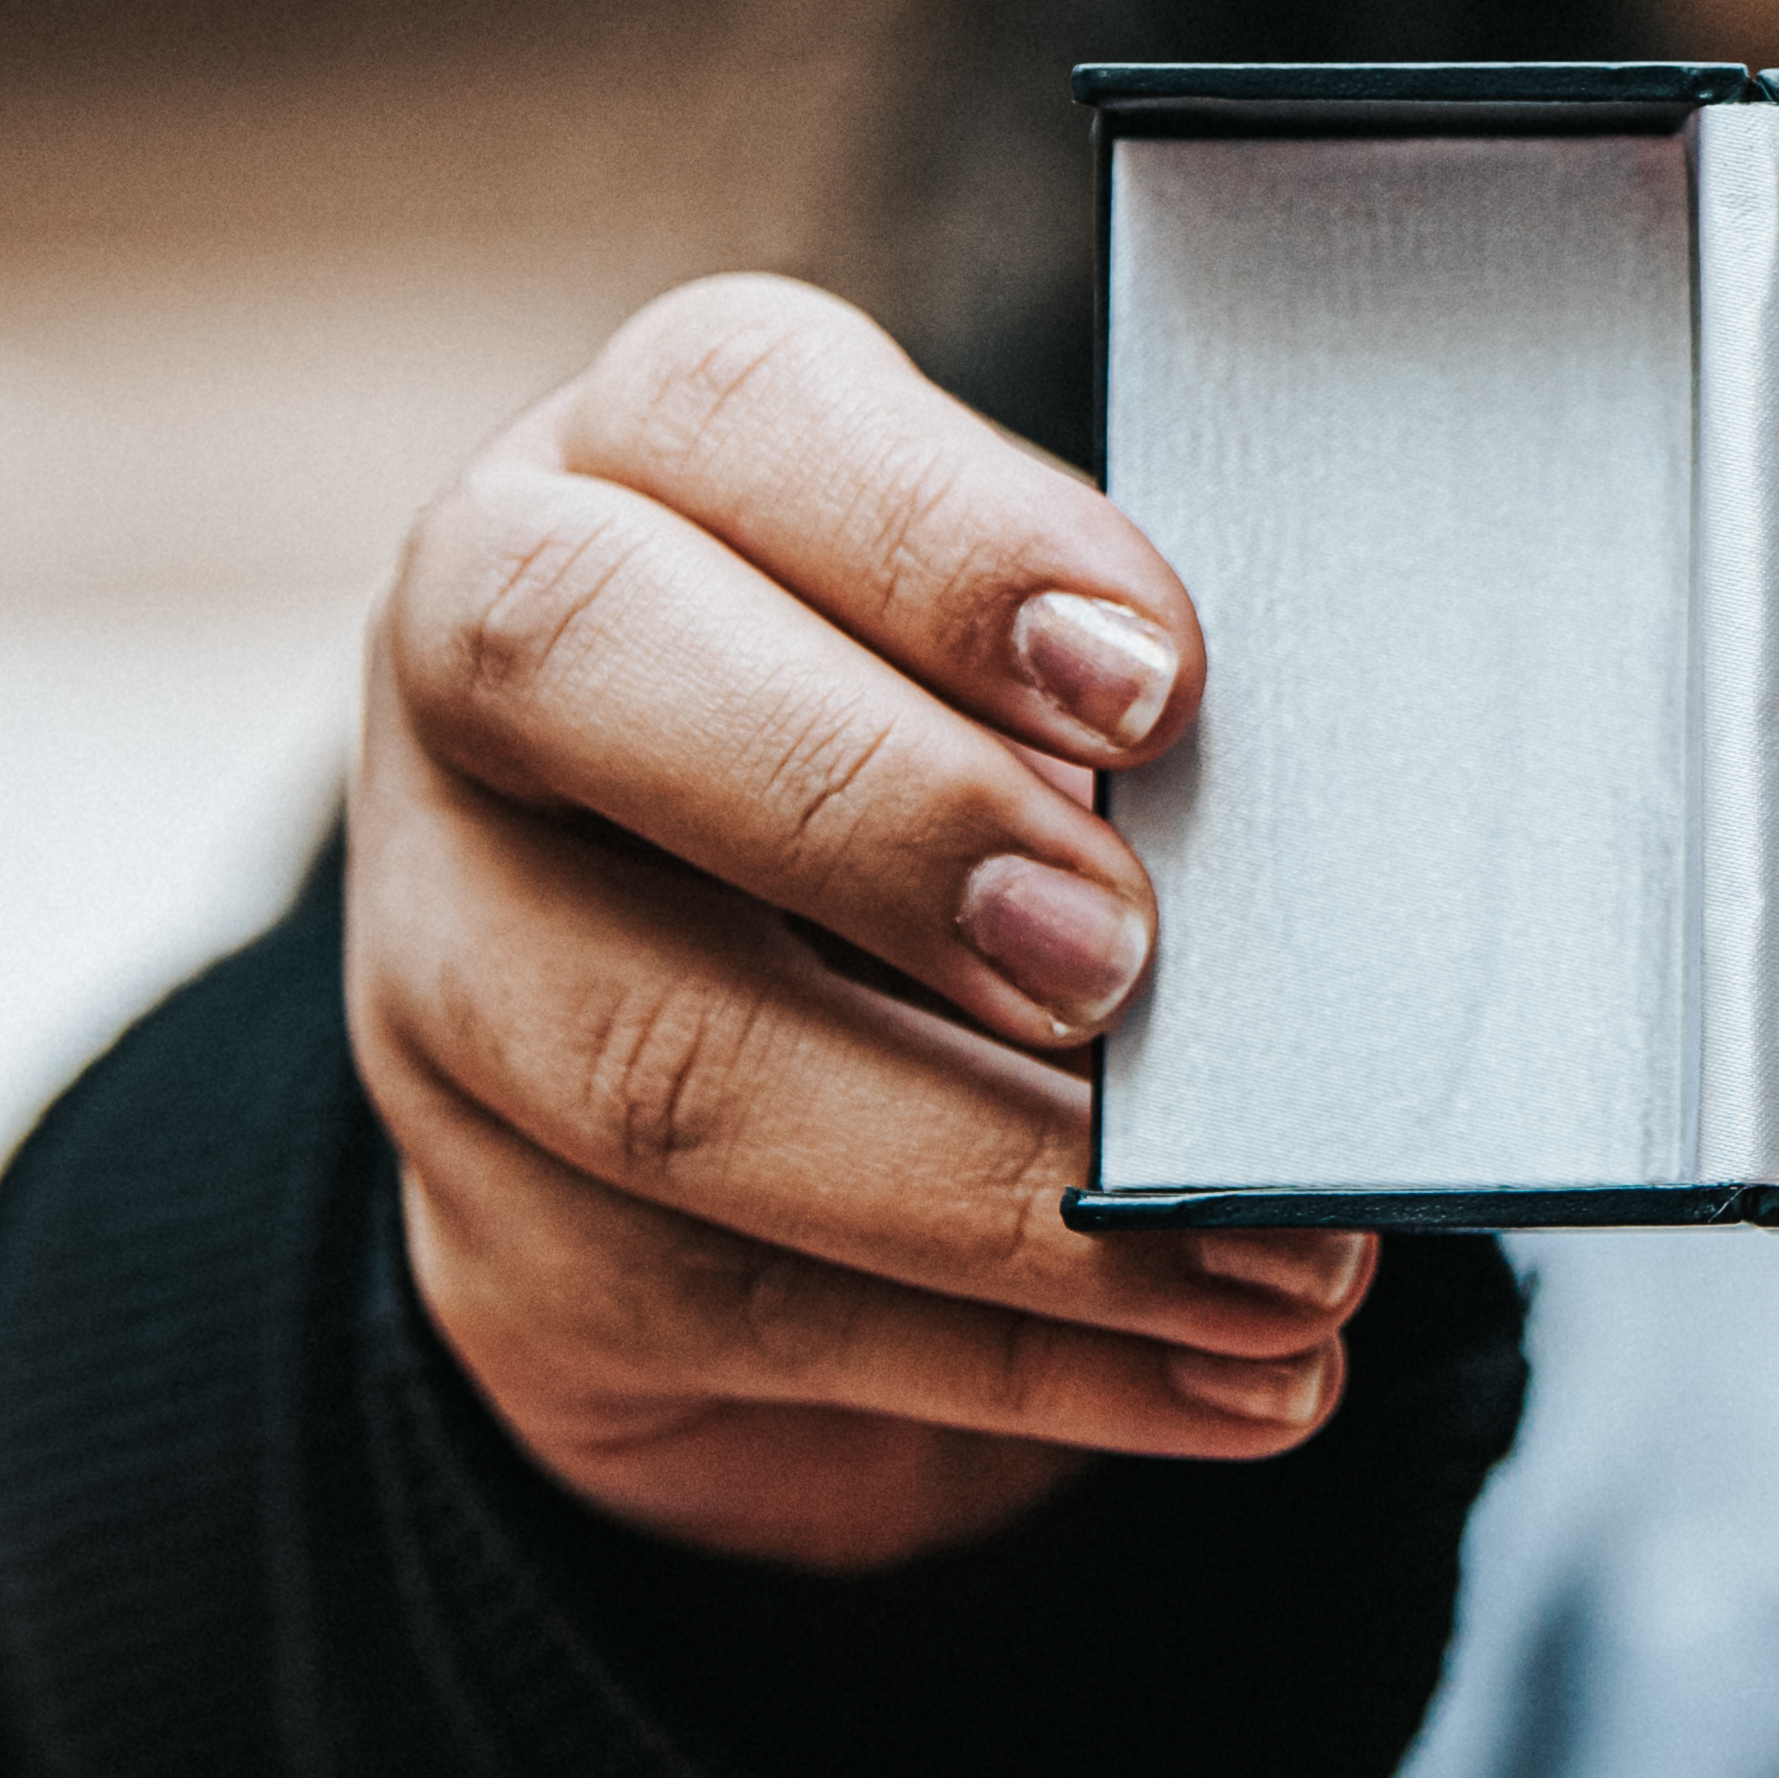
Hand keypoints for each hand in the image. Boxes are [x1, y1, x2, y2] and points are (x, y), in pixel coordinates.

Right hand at [349, 275, 1375, 1572]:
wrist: (757, 1049)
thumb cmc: (967, 771)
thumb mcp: (1030, 676)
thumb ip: (1123, 704)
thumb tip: (1331, 843)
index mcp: (646, 461)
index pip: (733, 405)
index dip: (940, 535)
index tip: (1159, 678)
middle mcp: (485, 676)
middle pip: (578, 664)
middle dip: (881, 808)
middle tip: (1133, 953)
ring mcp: (447, 958)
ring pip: (657, 1058)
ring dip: (992, 1178)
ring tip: (1275, 1249)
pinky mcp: (497, 1231)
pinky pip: (741, 1311)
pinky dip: (1020, 1361)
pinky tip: (1222, 1372)